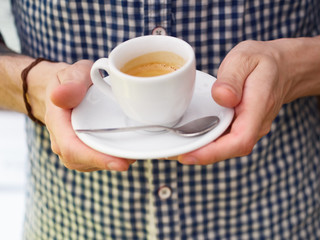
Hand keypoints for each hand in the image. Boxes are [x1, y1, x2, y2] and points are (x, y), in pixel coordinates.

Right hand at [29, 60, 133, 170]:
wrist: (67, 88)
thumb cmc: (73, 80)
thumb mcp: (73, 73)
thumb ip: (71, 83)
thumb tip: (60, 96)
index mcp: (58, 123)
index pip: (73, 149)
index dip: (96, 159)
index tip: (121, 164)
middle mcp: (63, 141)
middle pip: (86, 161)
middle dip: (112, 162)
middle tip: (138, 157)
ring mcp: (74, 148)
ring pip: (94, 163)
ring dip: (115, 160)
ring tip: (137, 152)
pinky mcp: (85, 149)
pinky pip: (98, 158)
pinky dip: (114, 156)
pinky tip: (131, 149)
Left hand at [178, 38, 319, 164]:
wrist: (281, 67)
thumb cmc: (262, 61)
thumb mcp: (245, 59)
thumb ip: (232, 78)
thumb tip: (221, 98)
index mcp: (258, 108)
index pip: (239, 140)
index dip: (213, 153)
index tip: (188, 155)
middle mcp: (256, 124)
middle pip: (228, 149)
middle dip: (200, 154)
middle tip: (170, 153)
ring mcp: (250, 127)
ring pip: (226, 147)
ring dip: (202, 150)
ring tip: (175, 148)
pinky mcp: (242, 125)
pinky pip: (225, 139)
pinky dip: (207, 141)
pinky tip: (189, 137)